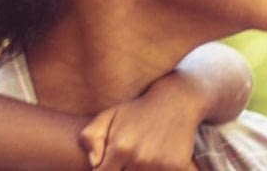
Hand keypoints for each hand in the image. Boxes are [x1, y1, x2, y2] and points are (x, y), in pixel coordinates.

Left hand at [79, 80, 207, 170]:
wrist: (176, 102)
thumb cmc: (137, 111)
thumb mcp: (108, 115)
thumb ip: (89, 137)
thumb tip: (93, 163)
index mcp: (120, 148)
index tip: (109, 164)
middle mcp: (140, 158)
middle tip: (126, 160)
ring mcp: (160, 165)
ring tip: (139, 159)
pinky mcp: (177, 168)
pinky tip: (154, 162)